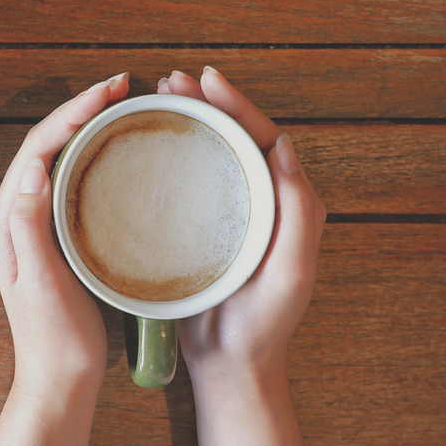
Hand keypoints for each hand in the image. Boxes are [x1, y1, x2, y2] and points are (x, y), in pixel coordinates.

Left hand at [0, 74, 127, 445]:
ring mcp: (32, 223)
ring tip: (122, 104)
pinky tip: (117, 147)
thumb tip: (33, 170)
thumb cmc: (54, 338)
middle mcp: (14, 214)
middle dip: (80, 109)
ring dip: (85, 126)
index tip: (108, 91)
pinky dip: (92, 154)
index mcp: (7, 220)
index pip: (36, 148)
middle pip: (45, 144)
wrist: (58, 380)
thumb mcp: (43, 284)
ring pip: (57, 157)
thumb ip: (31, 228)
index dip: (72, 113)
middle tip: (121, 86)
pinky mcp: (53, 234)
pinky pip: (70, 180)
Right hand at [160, 67, 324, 445]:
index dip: (235, 103)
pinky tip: (146, 143)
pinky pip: (189, 180)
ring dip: (188, 121)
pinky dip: (172, 154)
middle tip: (170, 81)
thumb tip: (286, 146)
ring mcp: (229, 214)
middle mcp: (260, 201)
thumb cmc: (262, 324)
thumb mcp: (290, 271)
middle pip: (234, 136)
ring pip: (211, 153)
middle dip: (206, 103)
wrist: (232, 365)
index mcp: (285, 204)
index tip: (205, 79)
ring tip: (157, 99)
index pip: (261, 137)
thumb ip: (298, 212)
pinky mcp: (201, 229)